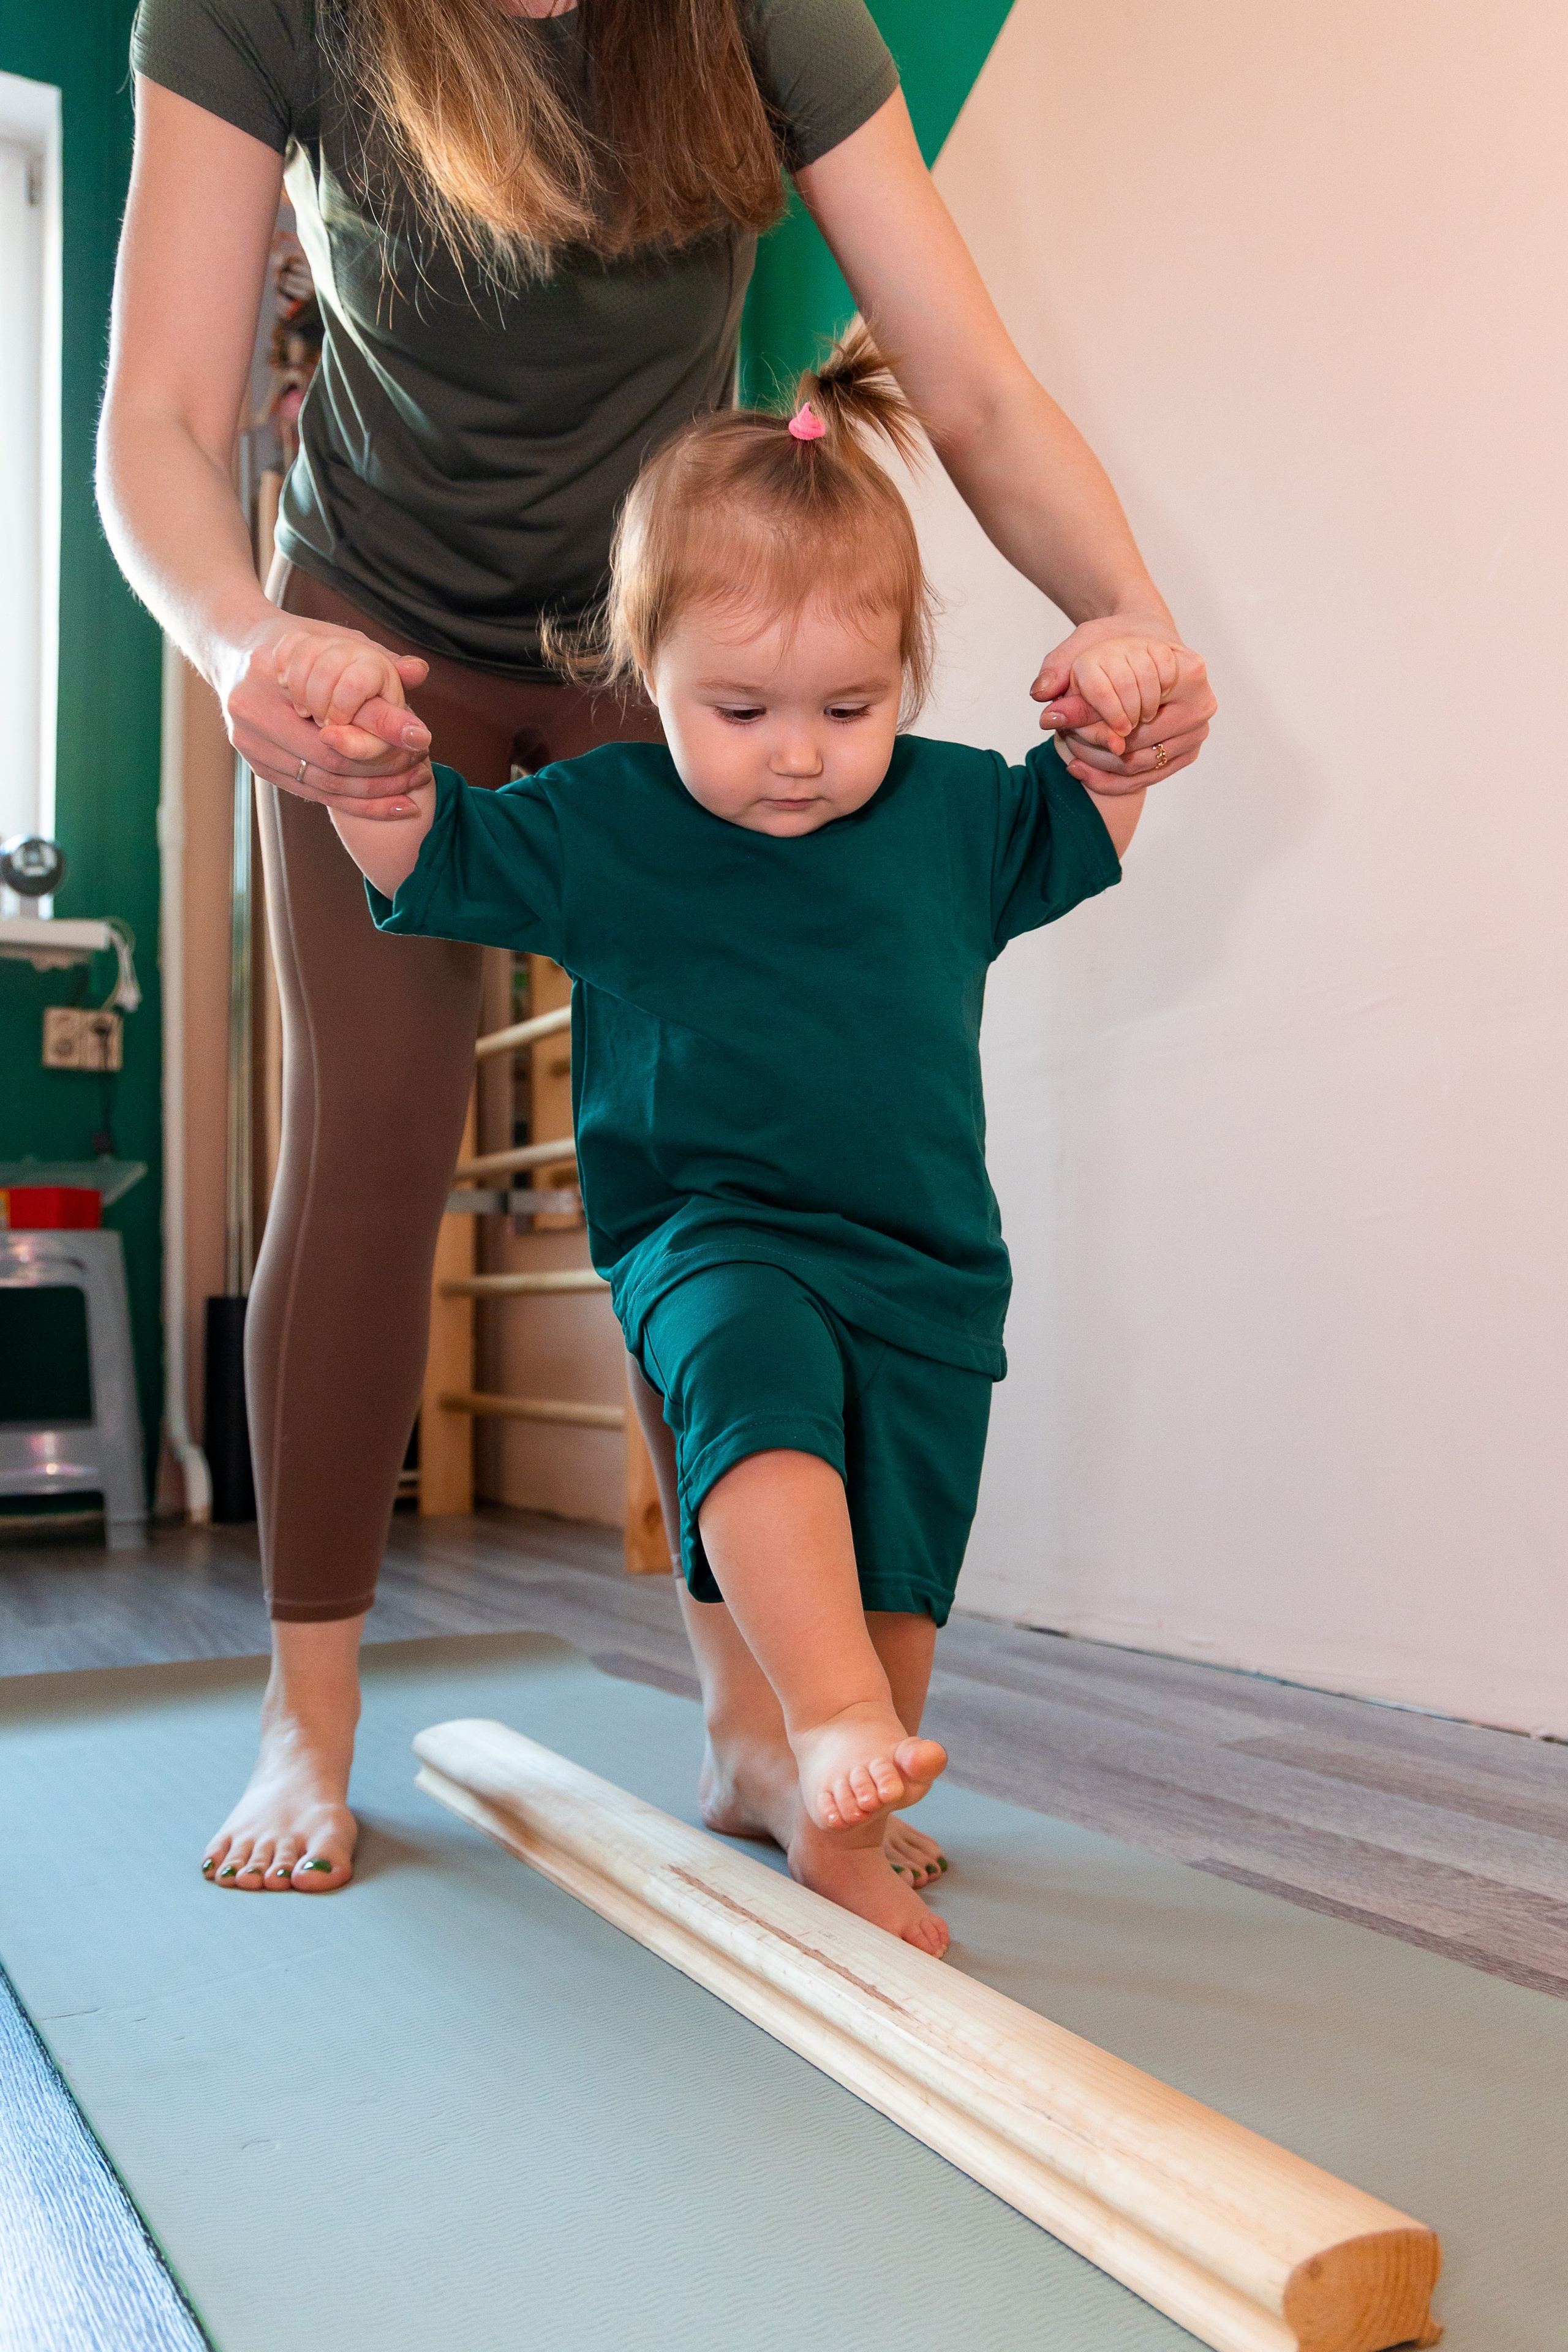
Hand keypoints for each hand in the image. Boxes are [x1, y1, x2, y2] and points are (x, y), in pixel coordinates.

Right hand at [219, 614, 434, 820]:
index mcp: (267, 675)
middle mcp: (251, 714)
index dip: (383, 740)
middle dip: (381, 773)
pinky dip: (350, 801)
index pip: (335, 726)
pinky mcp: (256, 764)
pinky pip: (311, 792)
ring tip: (410, 791)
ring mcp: (249, 744)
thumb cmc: (295, 641)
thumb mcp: (335, 639)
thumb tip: (420, 671)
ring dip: (371, 794)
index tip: (422, 743)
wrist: (236, 650)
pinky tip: (385, 803)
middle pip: (328, 763)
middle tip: (420, 772)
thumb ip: (378, 658)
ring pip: (322, 785)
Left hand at [1032, 619, 1213, 792]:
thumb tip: (1040, 694)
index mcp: (1190, 670)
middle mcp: (1202, 704)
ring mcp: (1198, 733)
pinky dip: (1110, 780)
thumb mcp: (1086, 645)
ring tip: (1068, 755)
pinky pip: (1145, 779)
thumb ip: (1060, 667)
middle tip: (1059, 741)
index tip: (1060, 720)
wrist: (1144, 648)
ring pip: (1140, 765)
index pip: (1134, 705)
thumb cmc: (1117, 643)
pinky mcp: (1187, 755)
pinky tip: (1080, 769)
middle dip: (1095, 745)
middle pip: (1139, 741)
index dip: (1094, 717)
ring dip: (1100, 766)